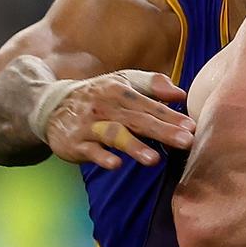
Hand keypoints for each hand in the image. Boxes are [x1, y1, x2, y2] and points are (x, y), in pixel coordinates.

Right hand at [43, 70, 194, 167]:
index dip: (171, 116)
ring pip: (113, 135)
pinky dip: (101, 157)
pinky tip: (116, 164)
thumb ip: (152, 85)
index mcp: (119, 91)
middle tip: (187, 142)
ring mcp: (88, 126)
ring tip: (154, 159)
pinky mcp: (74, 144)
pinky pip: (89, 151)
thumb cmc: (99, 95)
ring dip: (134, 146)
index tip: (193, 127)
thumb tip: (181, 94)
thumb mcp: (123, 82)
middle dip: (163, 131)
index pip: (150, 105)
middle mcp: (104, 107)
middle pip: (137, 120)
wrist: (52, 106)